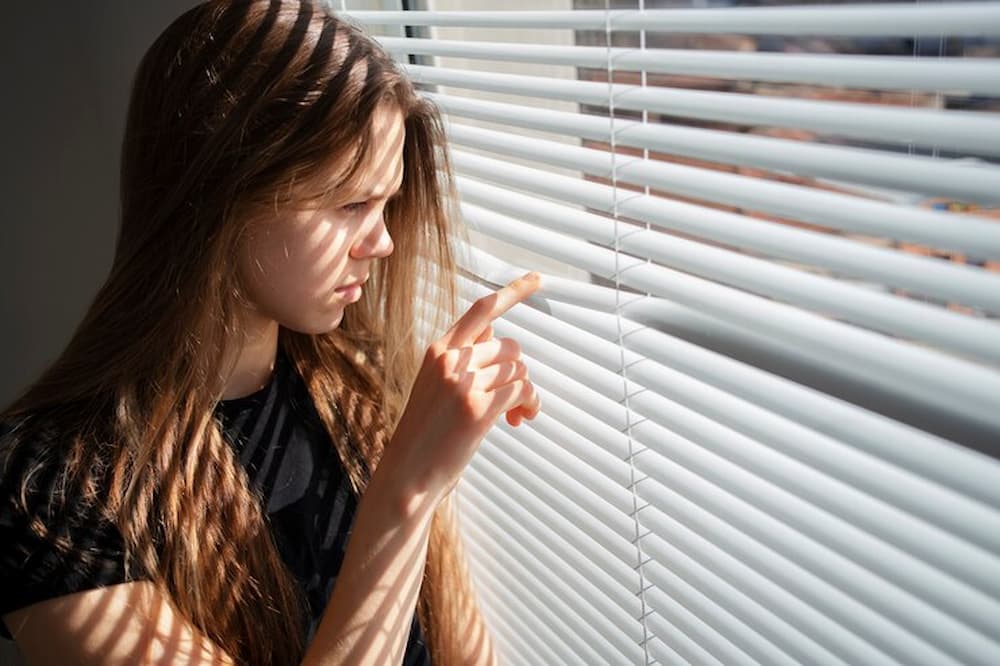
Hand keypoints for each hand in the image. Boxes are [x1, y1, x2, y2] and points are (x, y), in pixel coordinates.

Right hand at [381, 272, 542, 501]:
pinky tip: (519, 420)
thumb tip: (498, 341)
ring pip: (519, 370)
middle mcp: (450, 360)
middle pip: (510, 347)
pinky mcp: (477, 408)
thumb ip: (463, 360)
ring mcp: (463, 382)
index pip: (482, 310)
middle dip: (519, 372)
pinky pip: (521, 391)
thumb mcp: (435, 386)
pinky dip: (528, 404)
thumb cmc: (425, 435)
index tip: (537, 279)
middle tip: (516, 401)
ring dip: (526, 393)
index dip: (514, 292)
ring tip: (516, 414)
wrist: (407, 475)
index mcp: (438, 350)